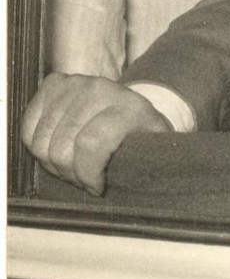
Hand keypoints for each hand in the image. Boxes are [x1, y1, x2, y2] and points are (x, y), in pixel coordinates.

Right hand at [21, 73, 169, 195]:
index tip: (97, 188)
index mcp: (130, 108)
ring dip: (52, 163)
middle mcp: (101, 89)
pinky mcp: (54, 84)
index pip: (91, 144)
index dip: (87, 174)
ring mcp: (75, 83)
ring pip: (42, 141)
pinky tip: (56, 147)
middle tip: (83, 178)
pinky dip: (37, 147)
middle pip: (62, 147)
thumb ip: (146, 168)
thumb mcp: (152, 153)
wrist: (129, 106)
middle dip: (70, 174)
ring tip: (71, 165)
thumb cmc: (139, 137)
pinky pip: (29, 128)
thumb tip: (147, 195)